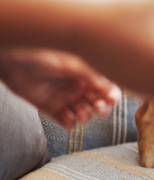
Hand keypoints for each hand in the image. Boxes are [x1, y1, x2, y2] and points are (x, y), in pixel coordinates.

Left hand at [0, 47, 120, 128]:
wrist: (15, 62)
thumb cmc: (45, 56)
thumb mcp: (73, 64)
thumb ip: (92, 77)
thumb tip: (111, 89)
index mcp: (87, 74)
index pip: (106, 88)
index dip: (112, 95)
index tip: (112, 99)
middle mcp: (79, 87)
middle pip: (98, 104)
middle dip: (101, 108)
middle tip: (97, 107)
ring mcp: (66, 99)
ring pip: (84, 115)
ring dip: (85, 116)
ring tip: (79, 112)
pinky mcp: (52, 109)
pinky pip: (66, 122)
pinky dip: (69, 123)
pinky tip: (67, 117)